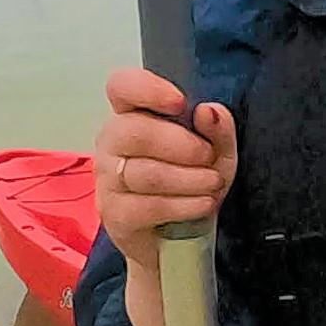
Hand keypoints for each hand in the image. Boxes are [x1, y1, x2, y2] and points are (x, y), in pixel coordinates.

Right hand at [94, 66, 236, 253]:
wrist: (177, 239)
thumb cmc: (191, 184)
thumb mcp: (217, 153)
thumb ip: (218, 129)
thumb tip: (208, 111)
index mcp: (132, 114)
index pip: (122, 86)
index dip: (147, 88)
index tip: (180, 103)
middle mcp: (112, 142)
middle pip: (134, 131)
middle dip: (180, 144)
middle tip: (208, 156)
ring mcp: (108, 179)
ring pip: (144, 172)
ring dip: (189, 178)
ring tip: (213, 184)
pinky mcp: (114, 214)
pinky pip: (148, 205)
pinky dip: (183, 204)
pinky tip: (203, 204)